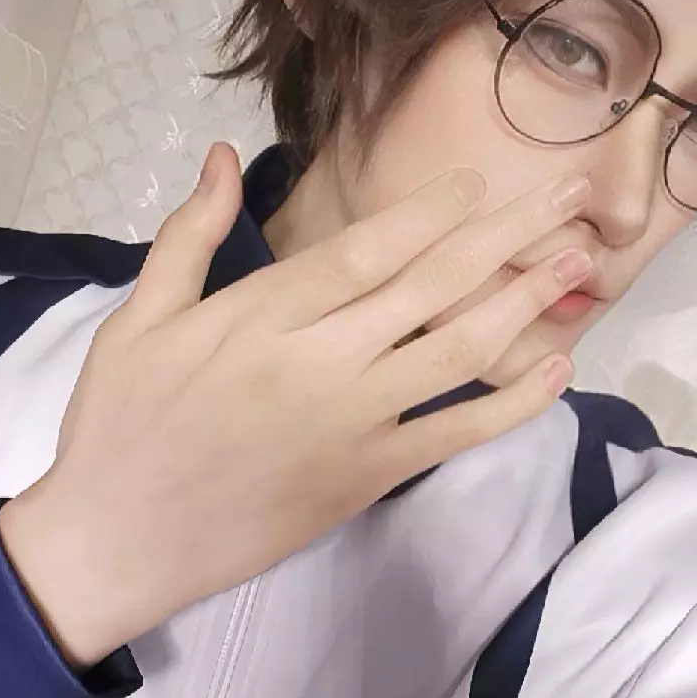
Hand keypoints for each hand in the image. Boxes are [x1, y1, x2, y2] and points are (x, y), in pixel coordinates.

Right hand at [0, 142, 591, 666]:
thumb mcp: (136, 319)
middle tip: (569, 196)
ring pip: (458, 350)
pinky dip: (512, 404)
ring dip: (526, 303)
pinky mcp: (369, 477)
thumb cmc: (121, 423)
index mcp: (260, 315)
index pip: (367, 250)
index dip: (431, 212)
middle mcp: (319, 362)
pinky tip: (557, 370)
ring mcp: (352, 424)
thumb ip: (187, 235)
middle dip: (506, 234)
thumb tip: (221, 155)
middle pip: (432, 284)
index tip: (480, 180)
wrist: (117, 542)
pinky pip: (455, 433)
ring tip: (579, 261)